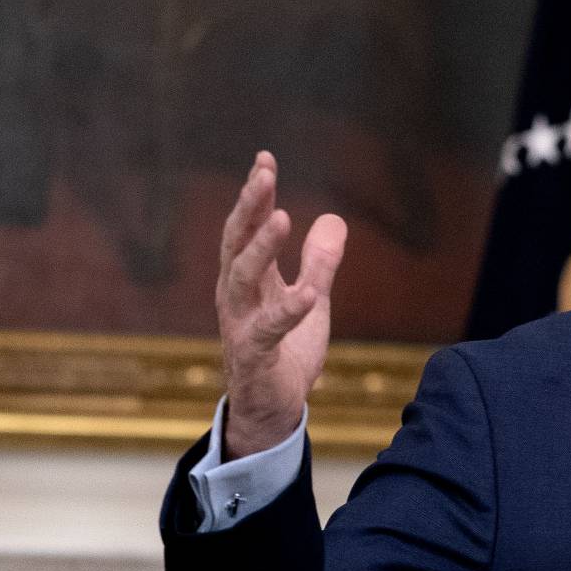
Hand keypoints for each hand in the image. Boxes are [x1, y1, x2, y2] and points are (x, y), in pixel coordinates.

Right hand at [216, 152, 346, 459]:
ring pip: (242, 277)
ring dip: (261, 246)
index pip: (246, 228)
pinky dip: (289, 308)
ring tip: (282, 217)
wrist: (272, 411)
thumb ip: (320, 262)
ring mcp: (241, 324)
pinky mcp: (256, 354)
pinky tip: (310, 292)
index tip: (265, 158)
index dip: (255, 194)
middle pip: (236, 242)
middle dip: (249, 206)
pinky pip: (270, 328)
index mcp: (247, 279)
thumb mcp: (310, 299)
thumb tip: (334, 218)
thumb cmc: (285, 353)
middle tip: (264, 173)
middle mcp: (236, 296)